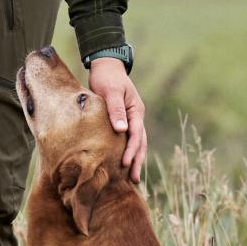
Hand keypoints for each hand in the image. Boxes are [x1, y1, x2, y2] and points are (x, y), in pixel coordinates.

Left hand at [88, 57, 146, 181]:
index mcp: (135, 110)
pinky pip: (127, 138)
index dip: (132, 150)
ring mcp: (131, 119)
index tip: (126, 164)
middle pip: (140, 142)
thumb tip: (122, 130)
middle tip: (135, 180)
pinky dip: (127, 151)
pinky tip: (123, 163)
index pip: (136, 135)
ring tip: (133, 178)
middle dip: (137, 161)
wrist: (106, 66)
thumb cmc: (107, 77)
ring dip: (135, 159)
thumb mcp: (110, 91)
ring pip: (136, 142)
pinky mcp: (122, 120)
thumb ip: (115, 109)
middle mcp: (136, 116)